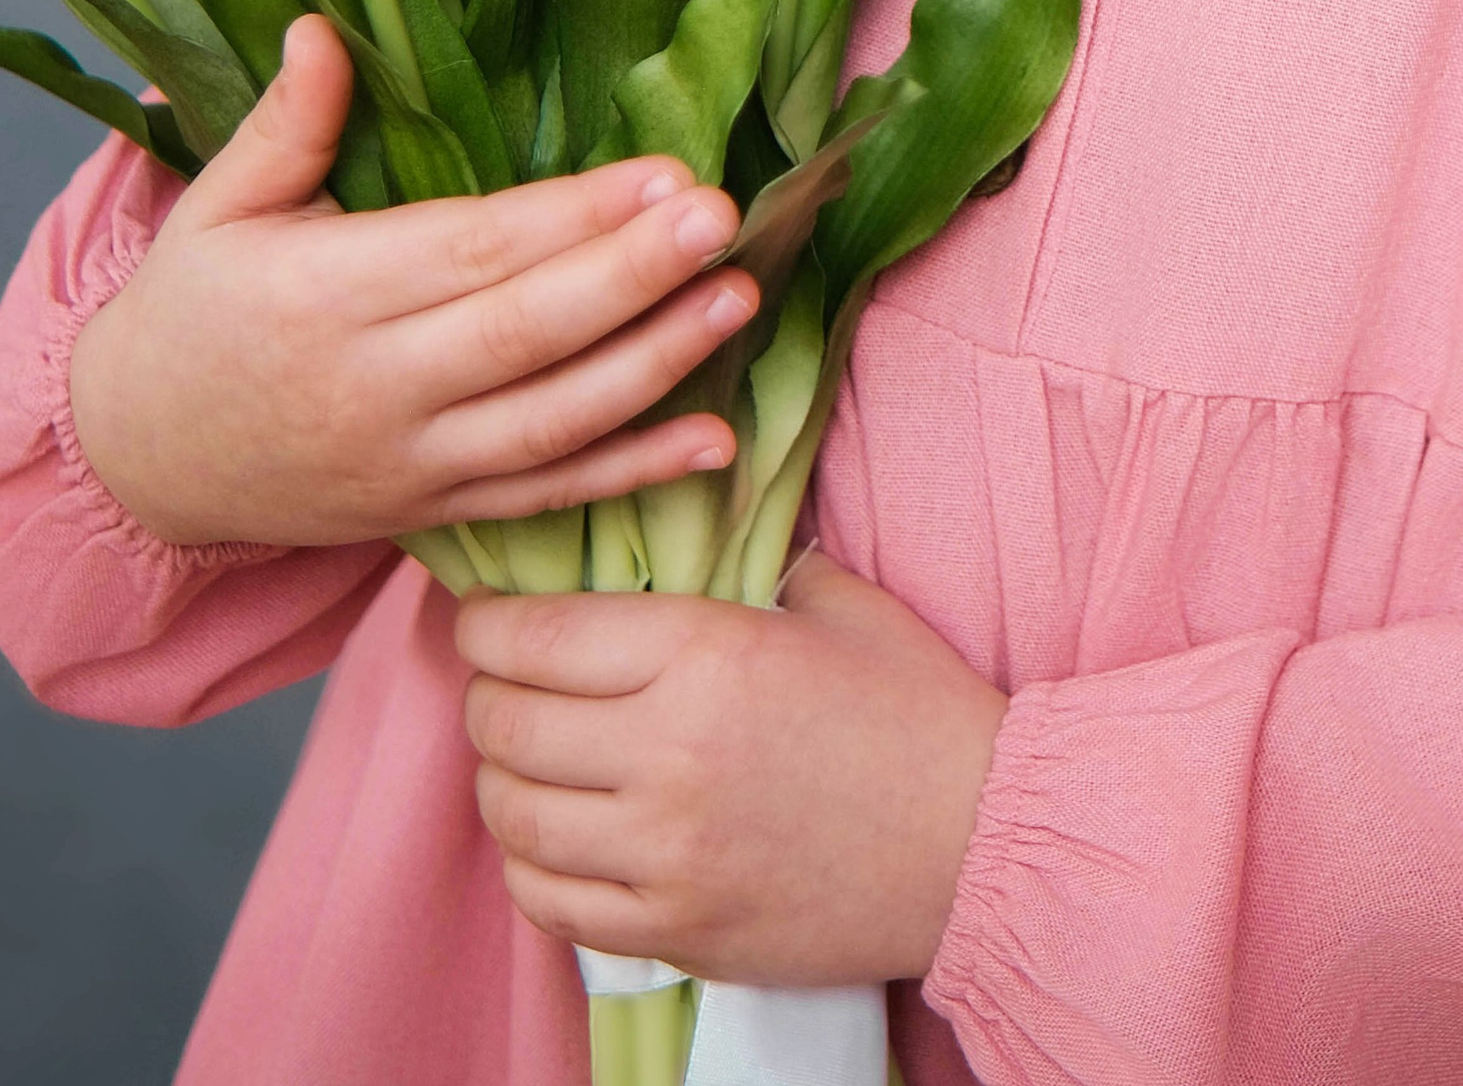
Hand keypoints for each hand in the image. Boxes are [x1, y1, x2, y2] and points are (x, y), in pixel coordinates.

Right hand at [71, 16, 757, 547]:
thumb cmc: (189, 315)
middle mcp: (375, 388)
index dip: (571, 217)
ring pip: (549, 424)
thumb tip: (325, 26)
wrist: (136, 464)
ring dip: (655, 366)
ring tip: (741, 298)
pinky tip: (716, 443)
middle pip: (524, 335)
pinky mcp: (432, 515)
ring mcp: (409, 464)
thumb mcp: (216, 210)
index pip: (470, 252)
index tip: (663, 172)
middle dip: (633, 278)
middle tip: (724, 218)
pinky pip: (544, 499)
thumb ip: (287, 124)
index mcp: (326, 295)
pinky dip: (633, 477)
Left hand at [457, 553, 1007, 986]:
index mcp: (706, 655)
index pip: (535, 638)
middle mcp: (668, 755)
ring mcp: (665, 855)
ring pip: (511, 816)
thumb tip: (676, 532)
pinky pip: (547, 901)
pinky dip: (531, 863)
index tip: (483, 618)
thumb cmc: (914, 711)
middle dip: (486, 695)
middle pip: (504, 725)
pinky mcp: (673, 929)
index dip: (487, 623)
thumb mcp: (836, 602)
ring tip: (526, 759)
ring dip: (503, 779)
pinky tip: (556, 834)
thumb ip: (747, 561)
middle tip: (502, 683)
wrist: (978, 843)